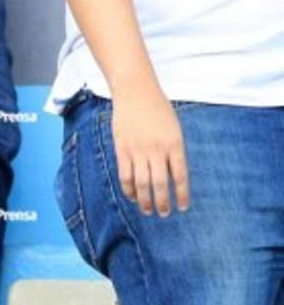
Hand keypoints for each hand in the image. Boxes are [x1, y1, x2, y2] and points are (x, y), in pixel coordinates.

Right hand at [110, 84, 189, 215]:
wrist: (135, 92)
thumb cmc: (158, 110)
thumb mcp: (173, 129)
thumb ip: (173, 152)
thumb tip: (172, 177)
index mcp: (174, 144)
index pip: (180, 176)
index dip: (182, 194)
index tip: (183, 207)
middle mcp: (156, 149)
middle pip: (160, 183)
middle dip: (162, 202)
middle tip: (164, 213)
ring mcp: (137, 150)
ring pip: (141, 183)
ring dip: (145, 200)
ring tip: (147, 210)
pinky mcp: (121, 149)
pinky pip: (125, 175)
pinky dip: (129, 189)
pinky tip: (133, 196)